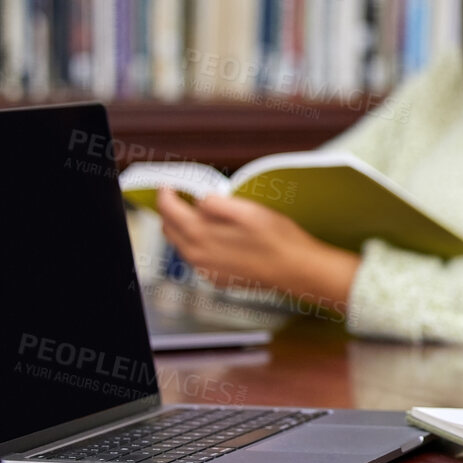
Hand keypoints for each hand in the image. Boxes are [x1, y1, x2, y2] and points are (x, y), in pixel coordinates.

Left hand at [155, 186, 359, 310]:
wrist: (297, 270)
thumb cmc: (278, 239)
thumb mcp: (250, 210)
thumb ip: (218, 203)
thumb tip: (199, 199)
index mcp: (202, 235)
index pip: (169, 211)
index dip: (165, 195)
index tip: (168, 185)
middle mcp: (198, 256)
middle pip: (169, 230)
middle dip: (170, 211)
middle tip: (180, 196)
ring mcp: (206, 270)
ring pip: (181, 245)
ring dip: (183, 228)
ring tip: (198, 213)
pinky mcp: (217, 278)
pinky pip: (197, 258)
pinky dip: (198, 244)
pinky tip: (216, 236)